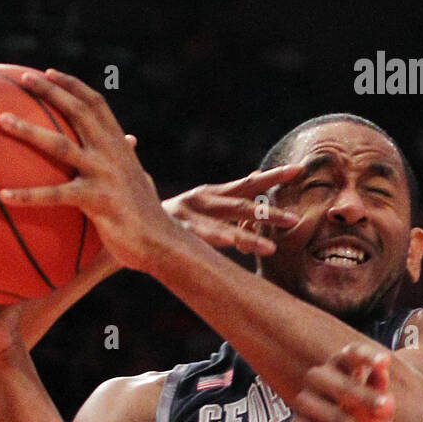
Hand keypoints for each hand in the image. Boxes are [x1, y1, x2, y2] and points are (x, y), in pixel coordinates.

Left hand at [0, 68, 174, 271]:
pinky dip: (27, 195)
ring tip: (2, 121)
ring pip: (59, 145)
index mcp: (119, 145)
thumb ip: (128, 156)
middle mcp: (111, 152)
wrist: (160, 241)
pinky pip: (54, 195)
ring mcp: (103, 174)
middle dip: (50, 91)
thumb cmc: (146, 214)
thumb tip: (131, 140)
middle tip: (23, 80)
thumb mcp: (138, 177)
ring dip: (28, 130)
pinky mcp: (96, 200)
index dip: (72, 85)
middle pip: (77, 111)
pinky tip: (3, 195)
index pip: (95, 103)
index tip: (48, 73)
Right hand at [162, 166, 301, 256]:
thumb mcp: (190, 204)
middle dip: (270, 211)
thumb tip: (251, 175)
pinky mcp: (178, 232)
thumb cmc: (159, 216)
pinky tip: (241, 252)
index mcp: (208, 194)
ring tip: (272, 249)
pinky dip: (223, 243)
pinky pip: (205, 240)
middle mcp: (201, 201)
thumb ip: (218, 195)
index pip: (247, 184)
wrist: (123, 223)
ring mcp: (190, 217)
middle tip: (294, 220)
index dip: (272, 177)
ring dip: (250, 237)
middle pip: (243, 204)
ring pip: (226, 227)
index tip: (299, 170)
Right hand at [291, 343, 394, 421]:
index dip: (366, 356)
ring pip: (334, 416)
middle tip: (388, 409)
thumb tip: (383, 374)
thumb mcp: (379, 408)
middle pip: (341, 385)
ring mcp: (304, 402)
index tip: (385, 362)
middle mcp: (318, 379)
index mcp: (339, 367)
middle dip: (366, 397)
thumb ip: (380, 391)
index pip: (350, 355)